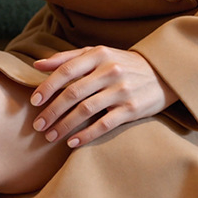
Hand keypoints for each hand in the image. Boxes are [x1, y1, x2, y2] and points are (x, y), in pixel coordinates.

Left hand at [30, 46, 177, 147]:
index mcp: (98, 55)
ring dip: (64, 126)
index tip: (33, 102)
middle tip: (37, 126)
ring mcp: (122, 90)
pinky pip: (104, 124)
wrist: (163, 73)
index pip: (66, 71)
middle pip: (72, 93)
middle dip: (51, 112)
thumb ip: (66, 58)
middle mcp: (110, 71)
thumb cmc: (121, 64)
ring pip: (85, 110)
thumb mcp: (97, 55)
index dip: (47, 87)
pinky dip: (86, 135)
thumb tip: (37, 64)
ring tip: (50, 136)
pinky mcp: (132, 109)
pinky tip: (72, 142)